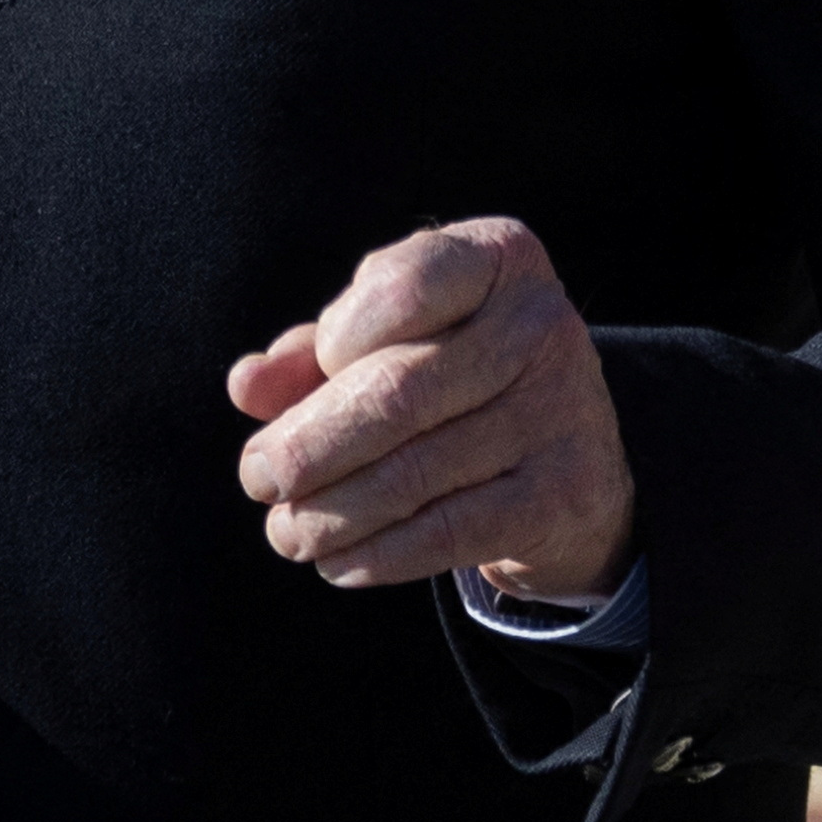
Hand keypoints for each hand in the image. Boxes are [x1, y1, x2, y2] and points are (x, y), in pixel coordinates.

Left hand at [225, 217, 636, 598]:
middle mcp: (540, 324)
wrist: (573, 459)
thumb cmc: (455, 379)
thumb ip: (314, 355)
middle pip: (398, 392)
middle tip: (258, 478)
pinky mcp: (562, 494)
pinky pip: (449, 532)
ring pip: (414, 474)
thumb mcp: (392, 342)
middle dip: (309, 446)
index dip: (334, 340)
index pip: (400, 288)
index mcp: (498, 259)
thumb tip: (247, 384)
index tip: (314, 374)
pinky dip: (378, 554)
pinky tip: (340, 562)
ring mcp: (560, 410)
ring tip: (289, 533)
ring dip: (330, 515)